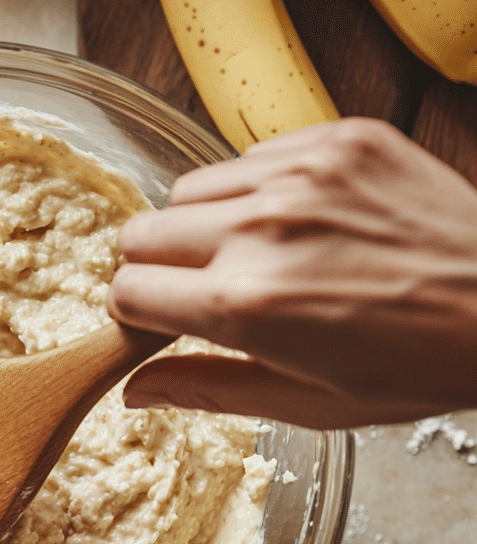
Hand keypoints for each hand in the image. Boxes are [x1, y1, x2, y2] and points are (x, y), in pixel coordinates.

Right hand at [108, 118, 476, 428]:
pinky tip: (295, 220)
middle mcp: (261, 229)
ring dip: (201, 224)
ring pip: (187, 189)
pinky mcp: (336, 141)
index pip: (128, 291)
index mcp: (246, 305)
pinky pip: (249, 157)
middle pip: (141, 233)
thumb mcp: (306, 403)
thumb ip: (206, 390)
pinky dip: (254, 190)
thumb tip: (135, 392)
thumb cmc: (415, 365)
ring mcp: (301, 176)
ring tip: (250, 252)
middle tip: (197, 288)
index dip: (133, 312)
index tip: (153, 319)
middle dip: (154, 267)